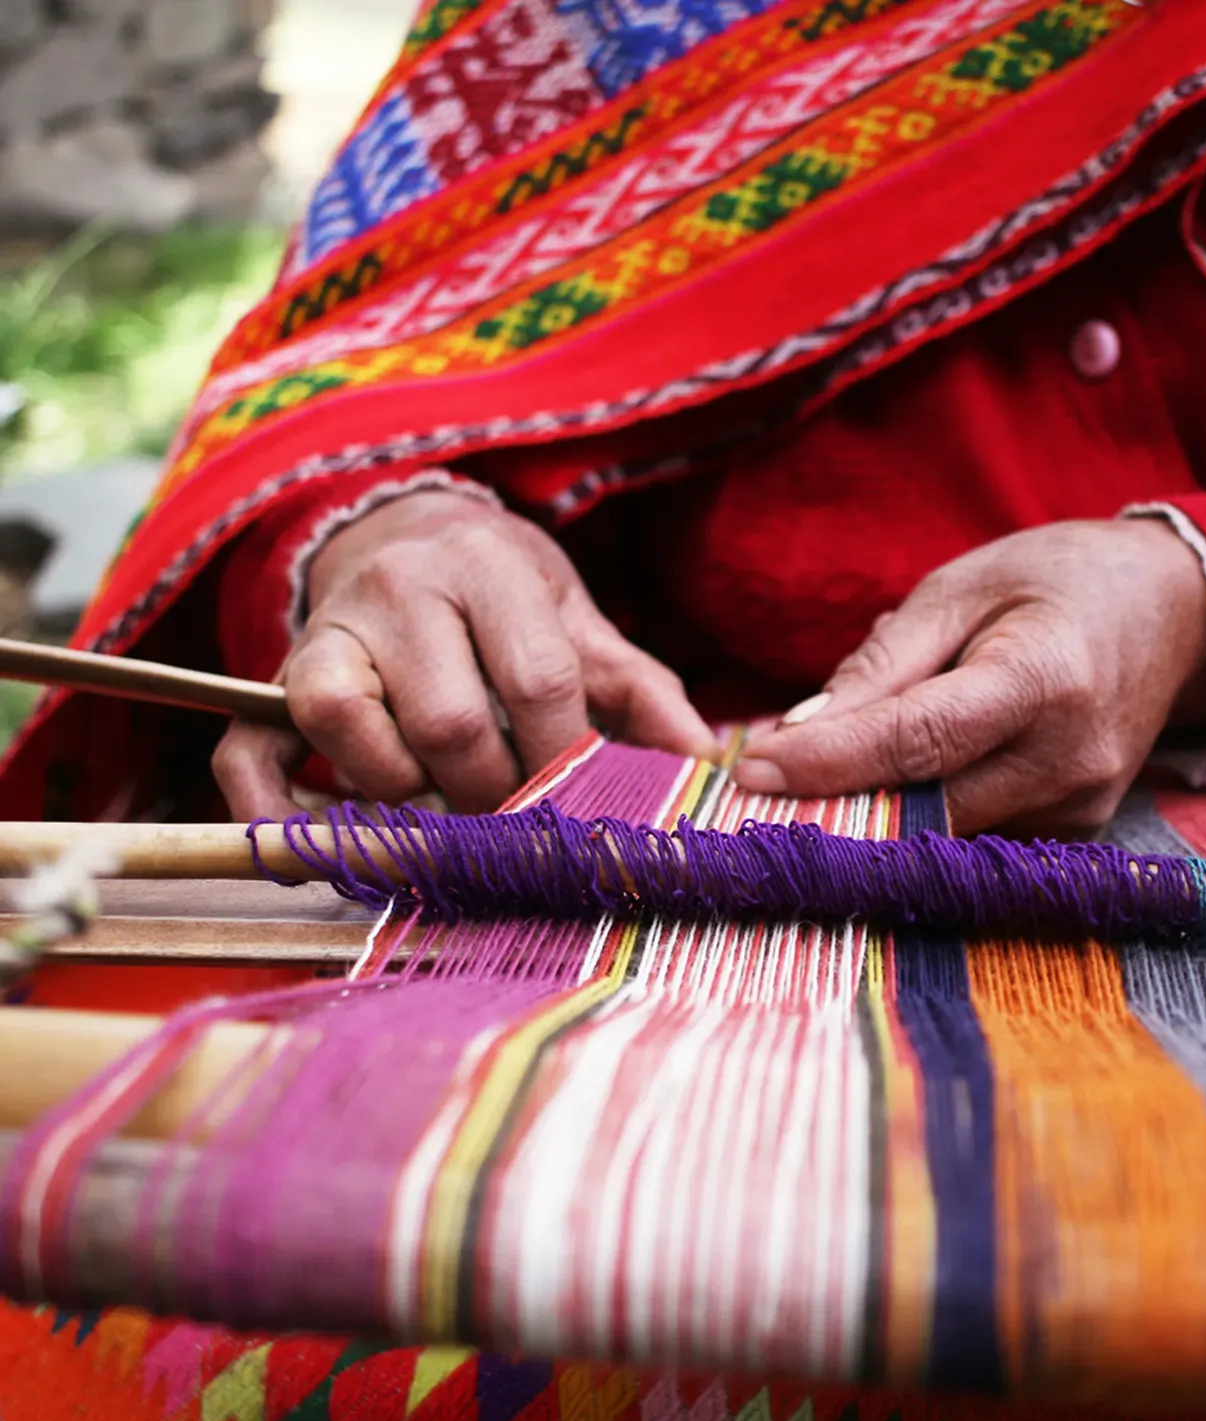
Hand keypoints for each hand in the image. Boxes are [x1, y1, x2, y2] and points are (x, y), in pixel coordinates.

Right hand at [214, 491, 716, 819]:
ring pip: (349, 730)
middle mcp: (401, 591)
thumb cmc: (504, 594)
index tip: (586, 808)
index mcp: (491, 570)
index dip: (565, 760)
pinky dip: (273, 813)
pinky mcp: (276, 679)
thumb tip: (707, 767)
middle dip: (493, 793)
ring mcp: (328, 633)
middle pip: (449, 721)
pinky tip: (315, 853)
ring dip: (402, 797)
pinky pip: (249, 751)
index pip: (537, 680)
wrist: (403, 532)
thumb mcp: (578, 622)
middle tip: (517, 822)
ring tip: (441, 810)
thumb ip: (640, 689)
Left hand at [731, 519, 1205, 835]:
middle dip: (834, 800)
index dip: (827, 763)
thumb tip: (800, 730)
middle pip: (923, 806)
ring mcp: (1081, 806)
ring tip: (823, 769)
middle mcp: (1070, 760)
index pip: (916, 742)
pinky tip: (897, 777)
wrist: (1172, 612)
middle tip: (755, 788)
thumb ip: (885, 661)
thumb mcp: (962, 586)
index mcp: (1044, 680)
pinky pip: (974, 833)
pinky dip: (922, 811)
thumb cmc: (1056, 581)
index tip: (750, 771)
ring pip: (942, 831)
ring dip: (874, 809)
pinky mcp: (1077, 830)